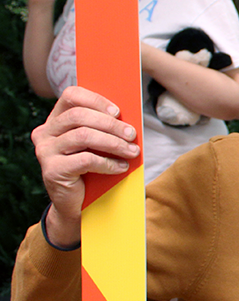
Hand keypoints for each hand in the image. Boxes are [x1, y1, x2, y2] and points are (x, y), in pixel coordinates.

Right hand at [32, 87, 138, 246]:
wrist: (77, 204)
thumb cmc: (90, 169)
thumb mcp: (96, 144)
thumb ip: (103, 127)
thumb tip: (127, 117)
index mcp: (55, 120)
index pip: (71, 96)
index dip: (96, 100)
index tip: (118, 112)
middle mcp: (45, 133)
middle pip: (79, 116)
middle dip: (111, 124)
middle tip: (132, 135)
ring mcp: (45, 151)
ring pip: (83, 136)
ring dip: (113, 143)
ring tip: (132, 151)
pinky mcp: (52, 170)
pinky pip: (85, 160)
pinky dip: (108, 163)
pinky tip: (121, 167)